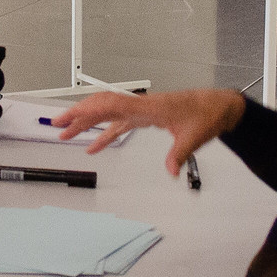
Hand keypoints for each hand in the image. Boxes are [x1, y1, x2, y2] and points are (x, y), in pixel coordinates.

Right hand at [54, 88, 246, 177]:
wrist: (219, 106)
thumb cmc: (207, 114)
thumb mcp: (194, 137)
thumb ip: (179, 154)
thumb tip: (171, 172)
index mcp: (148, 107)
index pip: (110, 104)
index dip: (86, 110)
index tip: (68, 117)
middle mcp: (140, 106)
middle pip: (101, 107)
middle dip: (77, 116)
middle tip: (57, 126)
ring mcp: (141, 111)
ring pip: (107, 116)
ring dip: (86, 124)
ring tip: (67, 135)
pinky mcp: (146, 118)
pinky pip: (119, 125)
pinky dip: (105, 135)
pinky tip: (95, 147)